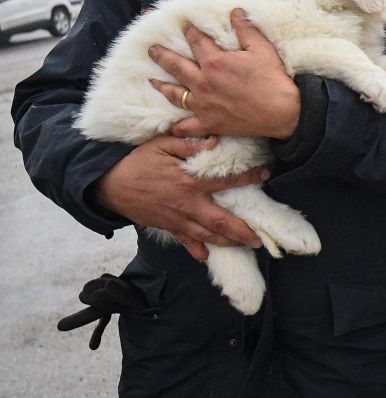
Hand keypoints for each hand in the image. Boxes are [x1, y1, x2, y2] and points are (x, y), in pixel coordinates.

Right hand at [94, 135, 265, 259]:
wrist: (108, 184)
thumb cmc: (137, 161)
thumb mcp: (162, 145)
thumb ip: (189, 144)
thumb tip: (214, 141)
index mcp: (189, 182)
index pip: (225, 180)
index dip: (248, 177)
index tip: (265, 175)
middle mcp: (186, 204)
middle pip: (220, 221)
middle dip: (241, 231)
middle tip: (259, 238)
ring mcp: (176, 218)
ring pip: (206, 235)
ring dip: (226, 242)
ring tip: (244, 246)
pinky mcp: (166, 226)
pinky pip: (184, 240)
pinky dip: (194, 249)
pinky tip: (205, 255)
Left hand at [149, 9, 300, 139]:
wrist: (282, 113)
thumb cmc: (273, 80)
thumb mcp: (262, 49)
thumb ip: (246, 29)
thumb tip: (235, 12)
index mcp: (215, 62)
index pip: (196, 41)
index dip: (189, 30)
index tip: (184, 24)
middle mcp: (203, 83)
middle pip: (176, 66)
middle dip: (162, 55)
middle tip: (151, 49)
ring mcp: (203, 105)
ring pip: (175, 95)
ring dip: (161, 86)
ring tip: (152, 81)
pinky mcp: (209, 123)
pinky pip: (186, 127)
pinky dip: (177, 127)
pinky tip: (171, 125)